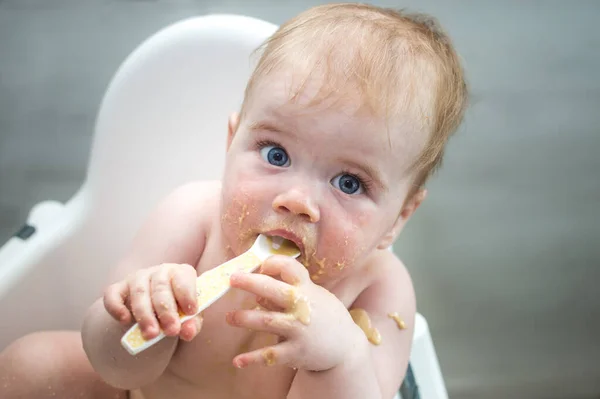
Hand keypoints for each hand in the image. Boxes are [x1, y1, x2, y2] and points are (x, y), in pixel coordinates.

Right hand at [103, 263, 202, 341]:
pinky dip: (116, 307)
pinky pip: (113, 294)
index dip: (187, 295)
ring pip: (139, 292)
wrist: (156, 310)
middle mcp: (159, 271)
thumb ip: (192, 324)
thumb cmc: (177, 309)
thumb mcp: (188, 317)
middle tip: (171, 331)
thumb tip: (188, 332)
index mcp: (180, 273)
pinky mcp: (119, 288)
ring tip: (151, 335)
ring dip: (145, 315)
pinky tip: (125, 321)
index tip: (190, 312)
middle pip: (161, 288)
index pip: (183, 278)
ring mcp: (138, 278)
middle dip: (166, 311)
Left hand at [227, 255, 361, 370]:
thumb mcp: (314, 297)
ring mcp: (299, 330)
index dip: (273, 263)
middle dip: (251, 283)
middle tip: (232, 279)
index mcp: (307, 289)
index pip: (290, 268)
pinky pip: (270, 354)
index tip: (260, 265)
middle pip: (275, 290)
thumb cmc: (325, 316)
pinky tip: (237, 360)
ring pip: (267, 321)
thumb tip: (258, 292)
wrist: (346, 347)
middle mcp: (302, 307)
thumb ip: (288, 292)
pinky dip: (252, 359)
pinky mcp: (296, 352)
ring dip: (245, 318)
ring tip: (229, 317)